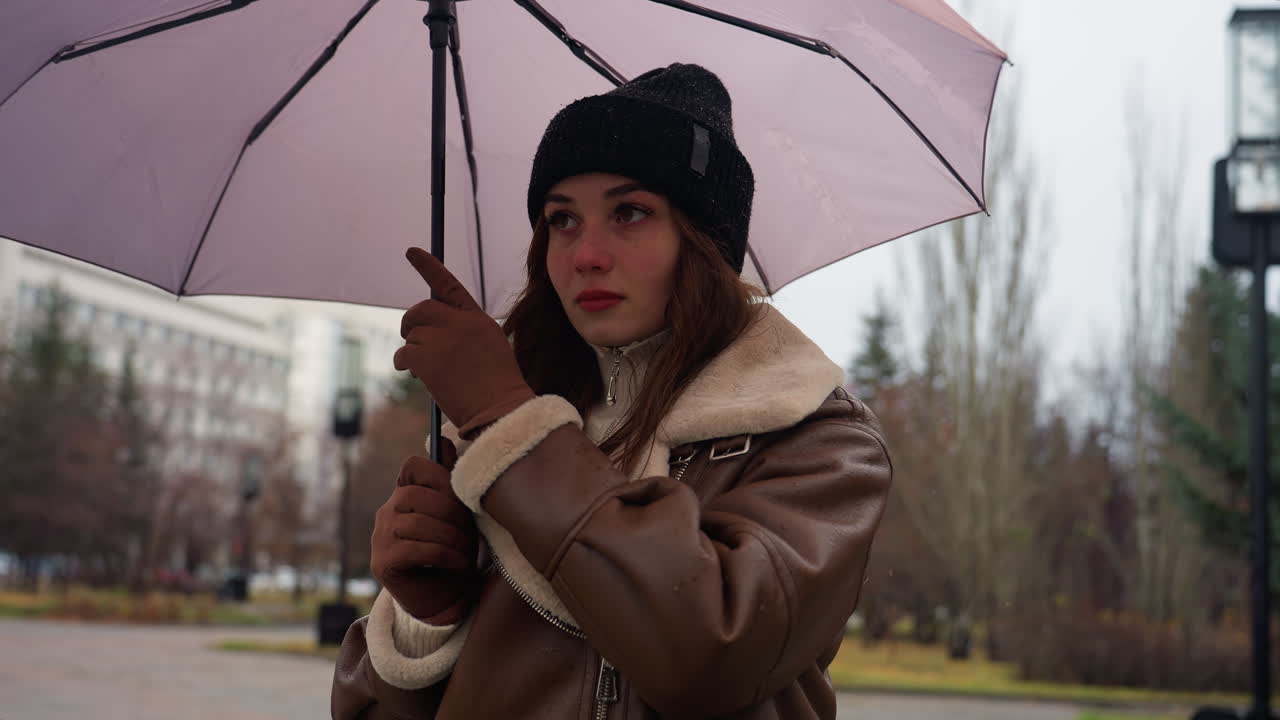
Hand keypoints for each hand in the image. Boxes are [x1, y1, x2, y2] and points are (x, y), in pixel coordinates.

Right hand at [371, 439, 478, 624]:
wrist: (446, 600)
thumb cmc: (455, 552)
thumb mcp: (459, 515)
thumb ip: (451, 481)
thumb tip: (445, 439)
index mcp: (405, 495)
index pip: (413, 466)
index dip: (439, 476)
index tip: (458, 497)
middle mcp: (387, 511)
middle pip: (418, 495)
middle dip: (452, 513)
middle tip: (470, 533)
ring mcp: (381, 536)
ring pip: (419, 523)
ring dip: (452, 537)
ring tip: (466, 551)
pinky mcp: (383, 562)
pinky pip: (417, 548)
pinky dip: (444, 554)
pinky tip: (456, 563)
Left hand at [394, 247, 535, 437]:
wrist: (500, 409)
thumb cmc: (497, 387)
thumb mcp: (489, 348)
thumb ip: (464, 332)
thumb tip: (430, 332)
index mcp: (476, 318)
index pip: (448, 286)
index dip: (428, 267)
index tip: (411, 252)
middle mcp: (458, 322)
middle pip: (420, 310)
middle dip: (411, 325)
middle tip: (412, 341)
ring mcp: (442, 338)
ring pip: (411, 336)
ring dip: (413, 353)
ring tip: (430, 372)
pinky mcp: (425, 357)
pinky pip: (403, 354)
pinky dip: (404, 365)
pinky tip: (416, 376)